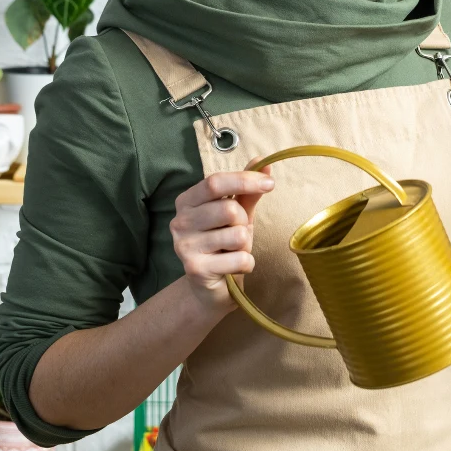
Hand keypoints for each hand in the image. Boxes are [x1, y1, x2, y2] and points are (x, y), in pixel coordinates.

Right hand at [171, 158, 275, 315]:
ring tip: (233, 251)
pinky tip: (233, 267)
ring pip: (237, 235)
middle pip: (229, 209)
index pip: (215, 182)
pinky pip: (239, 259)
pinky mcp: (195, 269)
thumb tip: (264, 162)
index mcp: (187, 201)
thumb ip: (247, 191)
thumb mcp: (237, 215)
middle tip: (238, 233)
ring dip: (245, 245)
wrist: (209, 288)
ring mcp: (184, 246)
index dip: (244, 180)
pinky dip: (246, 264)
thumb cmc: (224, 246)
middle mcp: (180, 221)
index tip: (270, 183)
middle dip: (244, 222)